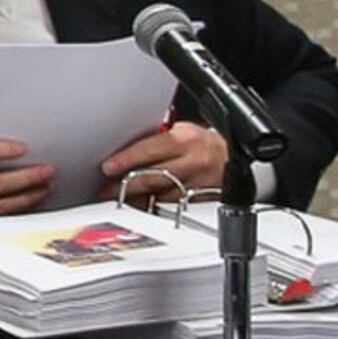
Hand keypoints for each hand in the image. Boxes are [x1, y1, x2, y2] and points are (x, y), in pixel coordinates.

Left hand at [102, 120, 225, 204]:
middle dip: (125, 185)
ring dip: (136, 198)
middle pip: (153, 177)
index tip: (108, 167)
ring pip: (160, 196)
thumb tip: (120, 148)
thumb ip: (153, 139)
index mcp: (186, 139)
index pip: (150, 149)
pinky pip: (171, 206)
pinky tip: (141, 204)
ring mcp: (200, 184)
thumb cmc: (199, 143)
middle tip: (106, 189)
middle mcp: (195, 161)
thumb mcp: (178, 132)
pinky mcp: (202, 200)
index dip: (126, 159)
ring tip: (119, 197)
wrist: (230, 157)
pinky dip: (153, 206)